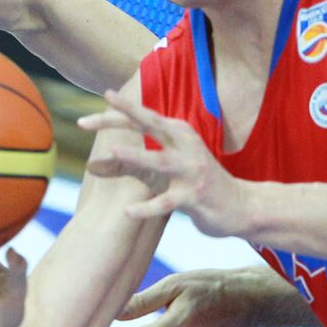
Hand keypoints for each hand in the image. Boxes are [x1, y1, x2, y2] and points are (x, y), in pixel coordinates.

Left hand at [79, 90, 247, 237]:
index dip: (113, 115)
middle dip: (123, 116)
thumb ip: (133, 163)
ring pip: (159, 162)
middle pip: (151, 125)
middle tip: (92, 115)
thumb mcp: (168, 167)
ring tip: (112, 153)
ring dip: (136, 157)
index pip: (143, 118)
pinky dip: (147, 207)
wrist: (242, 207)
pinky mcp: (195, 197)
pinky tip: (127, 211)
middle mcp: (185, 145)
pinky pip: (167, 202)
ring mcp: (192, 171)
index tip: (84, 119)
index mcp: (178, 133)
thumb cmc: (198, 184)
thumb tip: (94, 163)